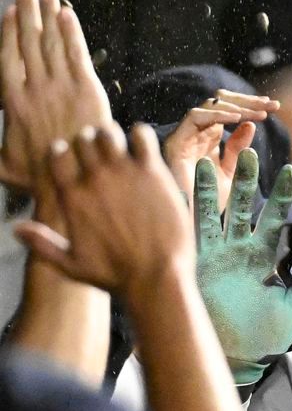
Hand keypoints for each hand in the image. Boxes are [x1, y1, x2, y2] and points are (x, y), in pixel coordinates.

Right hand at [0, 0, 111, 195]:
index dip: (9, 33)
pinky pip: (77, 54)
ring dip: (48, 15)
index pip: (8, 57)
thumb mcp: (5, 165)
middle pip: (29, 42)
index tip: (10, 14)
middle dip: (29, 14)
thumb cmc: (41, 175)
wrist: (74, 177)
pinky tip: (68, 14)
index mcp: (13, 100)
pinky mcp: (87, 89)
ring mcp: (61, 86)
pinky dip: (72, 33)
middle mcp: (35, 87)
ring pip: (52, 43)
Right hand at [13, 123, 191, 298]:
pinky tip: (144, 149)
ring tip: (121, 150)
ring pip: (108, 133)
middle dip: (90, 143)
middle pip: (83, 140)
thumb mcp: (70, 265)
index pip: (57, 154)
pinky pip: (142, 136)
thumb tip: (16, 229)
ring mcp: (123, 173)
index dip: (65, 152)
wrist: (155, 277)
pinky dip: (141, 136)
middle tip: (102, 154)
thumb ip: (43, 244)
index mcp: (72, 197)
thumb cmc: (115, 275)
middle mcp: (94, 180)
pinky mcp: (152, 172)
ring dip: (113, 136)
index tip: (76, 160)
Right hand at [163, 89, 278, 209]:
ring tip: (261, 113)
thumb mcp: (230, 174)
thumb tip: (250, 125)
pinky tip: (240, 119)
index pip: (228, 111)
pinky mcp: (175, 143)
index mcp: (209, 139)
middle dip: (247, 101)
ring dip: (237, 106)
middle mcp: (195, 135)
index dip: (250, 106)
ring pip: (208, 106)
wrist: (193, 226)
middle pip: (218, 103)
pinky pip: (195, 118)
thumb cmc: (208, 204)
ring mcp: (184, 137)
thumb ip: (238, 150)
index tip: (275, 107)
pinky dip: (217, 115)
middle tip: (272, 104)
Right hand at [195, 150, 291, 384]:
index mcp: (263, 257)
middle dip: (246, 179)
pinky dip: (190, 208)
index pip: (274, 218)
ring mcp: (215, 255)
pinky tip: (187, 186)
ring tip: (214, 158)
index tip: (290, 170)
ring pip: (215, 212)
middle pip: (243, 206)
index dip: (281, 195)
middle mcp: (238, 251)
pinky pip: (193, 232)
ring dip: (215, 187)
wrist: (237, 356)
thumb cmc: (267, 334)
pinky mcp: (196, 264)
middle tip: (247, 149)